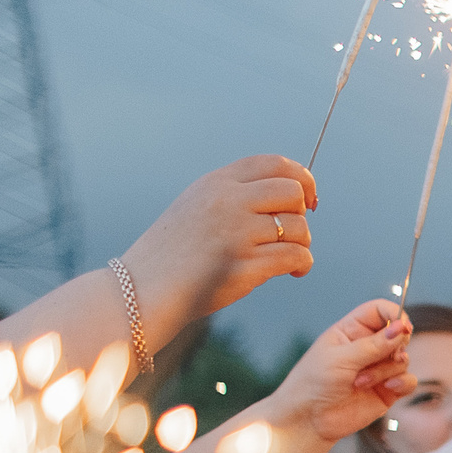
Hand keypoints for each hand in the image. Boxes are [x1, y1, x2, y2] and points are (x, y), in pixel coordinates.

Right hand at [118, 155, 320, 329]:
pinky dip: (303, 264)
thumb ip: (235, 196)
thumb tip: (291, 194)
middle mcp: (227, 201)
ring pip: (298, 227)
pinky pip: (296, 256)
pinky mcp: (243, 263)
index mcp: (216, 183)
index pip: (273, 163)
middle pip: (292, 192)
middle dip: (302, 214)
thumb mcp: (197, 207)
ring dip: (303, 244)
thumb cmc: (175, 254)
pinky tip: (294, 271)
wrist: (143, 289)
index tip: (308, 199)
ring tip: (289, 257)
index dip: (302, 178)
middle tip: (292, 233)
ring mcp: (236, 232)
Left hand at [268, 300, 413, 442]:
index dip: (395, 314)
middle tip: (387, 355)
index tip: (403, 326)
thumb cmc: (314, 383)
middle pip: (397, 334)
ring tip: (360, 382)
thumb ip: (374, 345)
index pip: (380, 311)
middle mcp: (368, 347)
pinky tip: (388, 388)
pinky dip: (402, 383)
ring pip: (403, 359)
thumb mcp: (341, 358)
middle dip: (395, 346)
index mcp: (351, 330)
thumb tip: (401, 328)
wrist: (309, 420)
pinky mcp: (388, 389)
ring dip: (385, 371)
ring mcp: (379, 368)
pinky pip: (409, 380)